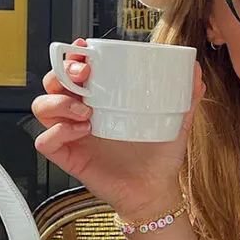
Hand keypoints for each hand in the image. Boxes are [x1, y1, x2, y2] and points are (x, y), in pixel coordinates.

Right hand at [32, 39, 204, 217]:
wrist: (157, 190)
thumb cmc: (160, 157)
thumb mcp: (176, 122)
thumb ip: (186, 98)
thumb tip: (198, 72)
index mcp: (103, 102)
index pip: (76, 72)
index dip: (72, 57)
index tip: (84, 49)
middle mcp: (83, 115)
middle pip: (53, 84)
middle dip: (62, 72)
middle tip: (84, 74)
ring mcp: (73, 136)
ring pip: (42, 108)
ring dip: (59, 102)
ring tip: (87, 111)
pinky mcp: (69, 157)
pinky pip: (45, 141)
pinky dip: (58, 132)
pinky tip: (83, 131)